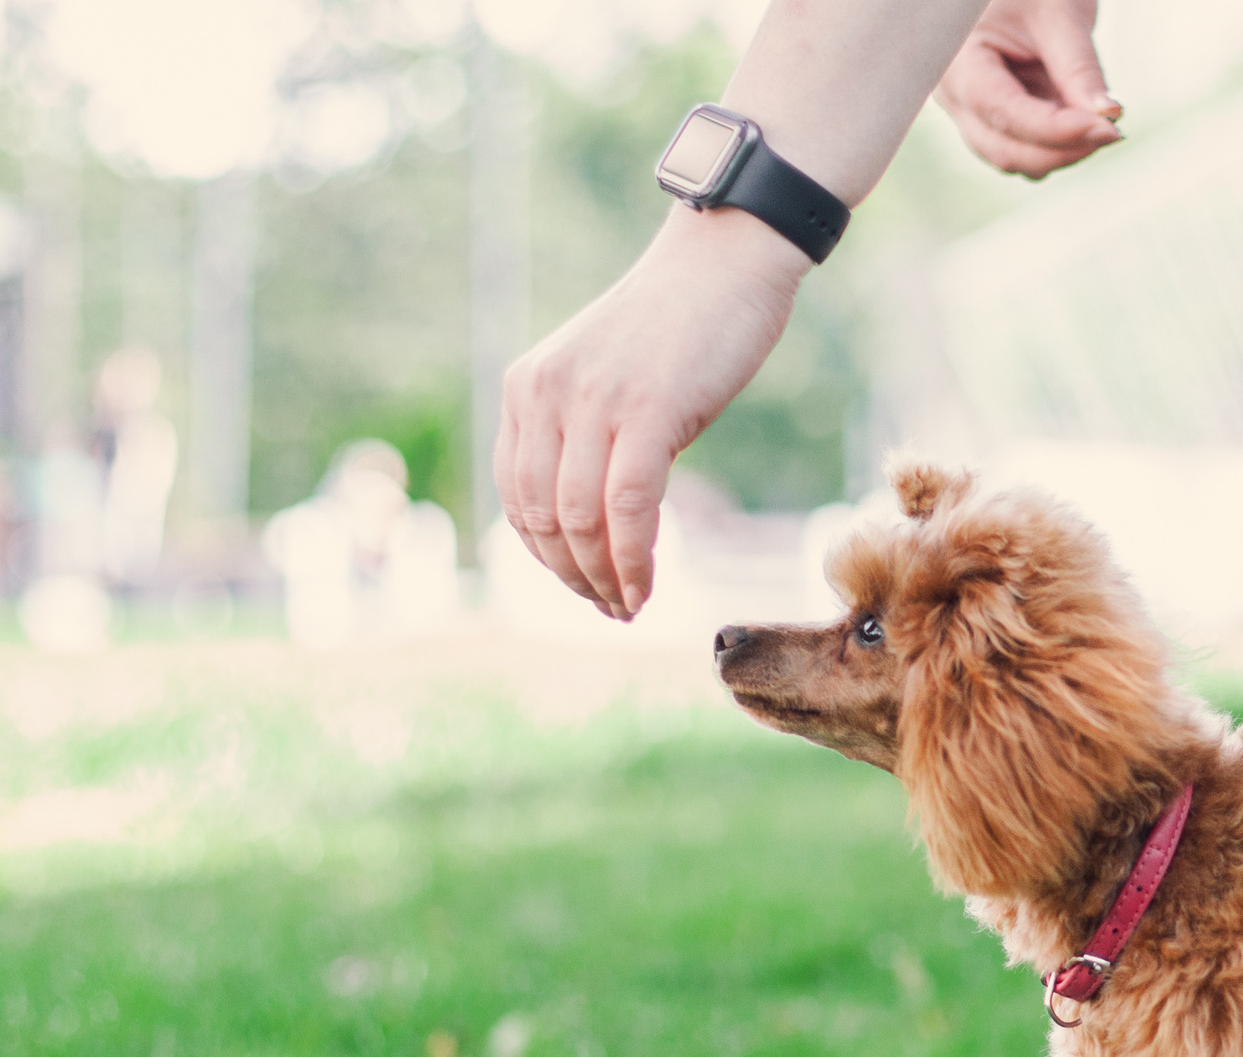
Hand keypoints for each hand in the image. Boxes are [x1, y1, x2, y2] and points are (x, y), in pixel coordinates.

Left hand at [495, 209, 808, 618]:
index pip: (517, 497)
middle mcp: (546, 393)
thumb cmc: (679, 326)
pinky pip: (628, 507)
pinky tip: (646, 587)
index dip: (545, 556)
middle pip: (542, 518)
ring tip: (629, 605)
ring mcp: (594, 401)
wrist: (726, 261)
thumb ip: (584, 434)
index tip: (583, 585)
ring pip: (579, 520)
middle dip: (572, 577)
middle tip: (609, 609)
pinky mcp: (647, 411)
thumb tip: (591, 521)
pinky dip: (633, 560)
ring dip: (602, 578)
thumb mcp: (605, 379)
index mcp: (526, 387)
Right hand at [936, 0, 1121, 179]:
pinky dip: (1060, 144)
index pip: (1002, 112)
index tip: (1106, 128)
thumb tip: (1108, 117)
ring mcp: (973, 115)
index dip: (1054, 129)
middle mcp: (956, 98)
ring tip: (1099, 115)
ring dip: (1063, 150)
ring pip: (1018, 159)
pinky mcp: (996, 123)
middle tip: (1113, 130)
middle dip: (1062, 149)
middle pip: (1006, 150)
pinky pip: (1027, 151)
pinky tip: (1084, 117)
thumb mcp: (1059, 16)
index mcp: (959, 63)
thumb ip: (1079, 69)